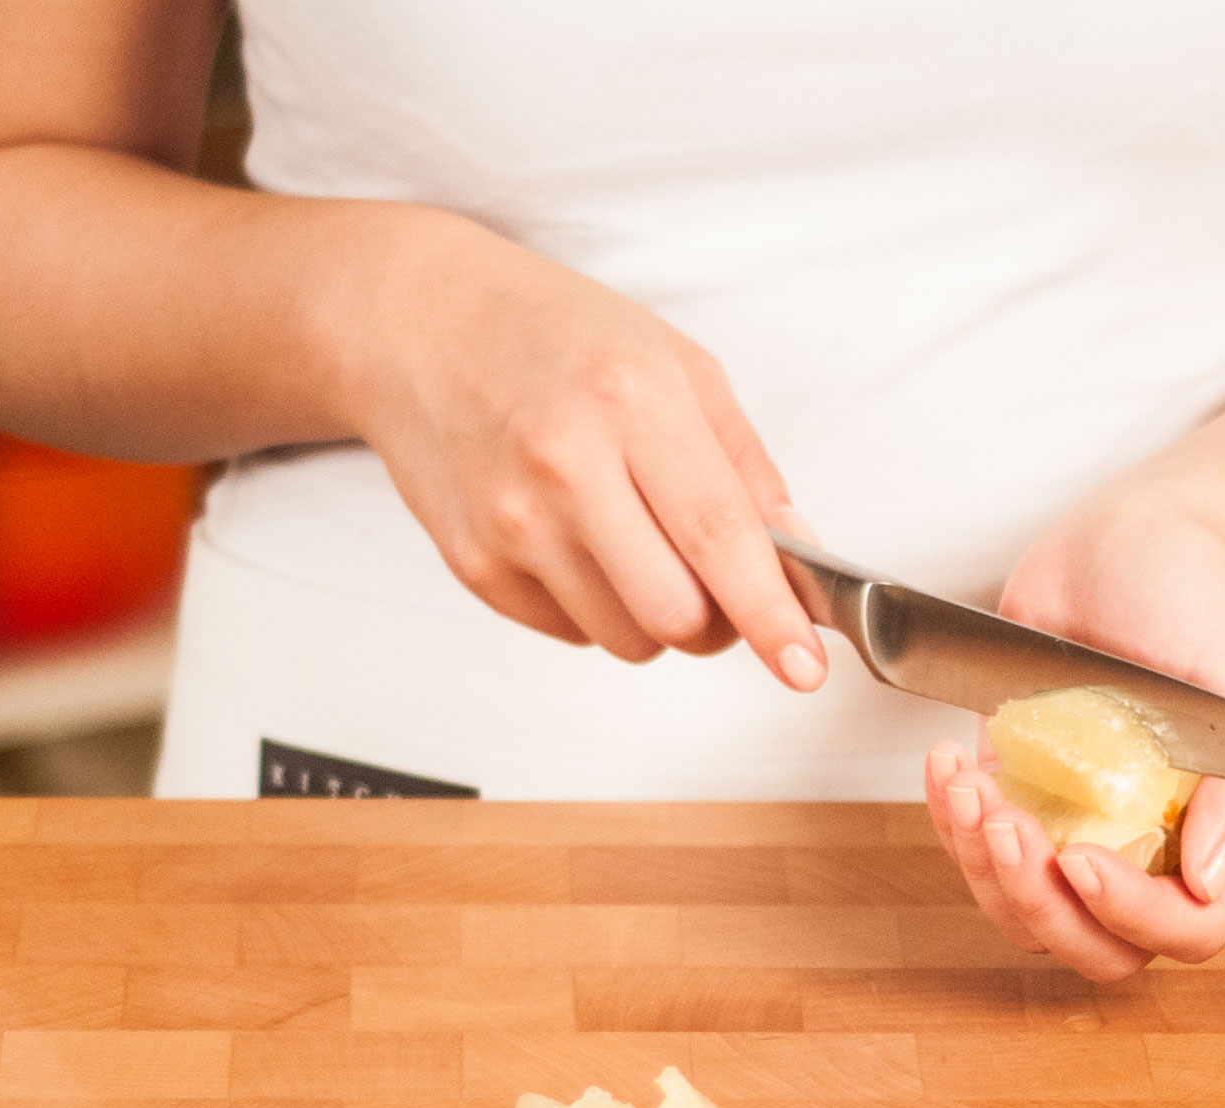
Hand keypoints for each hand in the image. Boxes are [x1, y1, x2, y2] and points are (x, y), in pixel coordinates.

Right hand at [353, 219, 826, 688]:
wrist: (419, 323)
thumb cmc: (558, 336)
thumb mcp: (677, 366)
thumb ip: (747, 467)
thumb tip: (800, 557)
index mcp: (631, 401)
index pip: (718, 537)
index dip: (770, 615)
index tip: (805, 666)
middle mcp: (564, 465)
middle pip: (675, 615)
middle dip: (717, 622)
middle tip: (718, 583)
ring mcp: (509, 521)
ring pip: (627, 639)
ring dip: (657, 618)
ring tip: (638, 544)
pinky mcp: (472, 564)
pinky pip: (572, 633)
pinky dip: (598, 608)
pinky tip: (578, 540)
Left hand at [925, 496, 1224, 979]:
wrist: (1134, 535)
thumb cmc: (1203, 595)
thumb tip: (1207, 880)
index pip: (1187, 928)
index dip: (1131, 916)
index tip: (1081, 858)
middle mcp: (1152, 845)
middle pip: (1096, 944)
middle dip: (1038, 903)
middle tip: (1007, 828)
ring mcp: (1081, 824)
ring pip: (1025, 909)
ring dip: (983, 866)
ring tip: (970, 786)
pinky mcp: (1024, 791)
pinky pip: (979, 847)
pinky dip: (951, 822)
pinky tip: (949, 768)